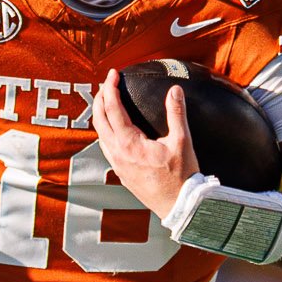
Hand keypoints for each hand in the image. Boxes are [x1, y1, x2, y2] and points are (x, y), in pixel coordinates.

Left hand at [92, 69, 200, 219]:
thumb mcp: (182, 141)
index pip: (112, 108)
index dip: (110, 88)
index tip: (113, 74)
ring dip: (100, 116)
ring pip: (100, 135)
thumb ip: (176, 113)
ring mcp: (117, 165)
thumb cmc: (182, 177)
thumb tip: (175, 90)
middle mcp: (118, 154)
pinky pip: (106, 148)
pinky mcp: (121, 174)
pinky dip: (105, 132)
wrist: (179, 206)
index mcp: (130, 143)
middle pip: (99, 120)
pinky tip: (113, 130)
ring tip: (106, 102)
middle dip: (100, 98)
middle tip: (107, 84)